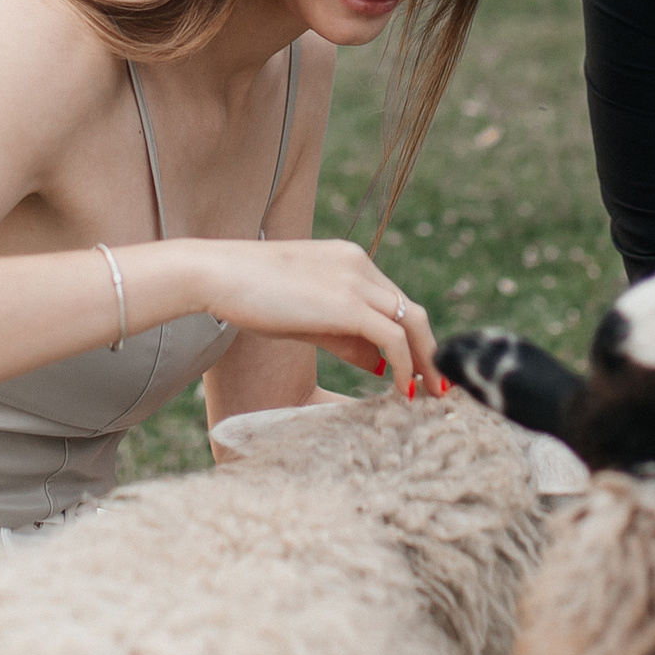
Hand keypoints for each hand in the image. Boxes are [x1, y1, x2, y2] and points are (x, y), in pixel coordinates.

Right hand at [177, 237, 441, 390]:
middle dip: (429, 350)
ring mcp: (356, 281)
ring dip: (426, 361)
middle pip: (412, 310)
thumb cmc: (250, 295)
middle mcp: (360, 265)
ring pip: (413, 321)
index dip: (409, 337)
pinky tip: (402, 391)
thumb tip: (378, 363)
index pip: (394, 301)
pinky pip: (393, 338)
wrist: (217, 274)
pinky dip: (405, 366)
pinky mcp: (348, 304)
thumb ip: (343, 334)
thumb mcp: (305, 315)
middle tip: (438, 385)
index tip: (417, 369)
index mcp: (349, 260)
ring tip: (430, 395)